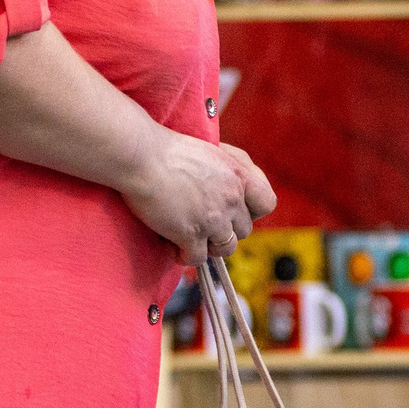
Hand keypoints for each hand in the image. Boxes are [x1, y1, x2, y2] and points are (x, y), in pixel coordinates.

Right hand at [119, 133, 277, 264]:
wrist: (141, 155)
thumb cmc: (168, 149)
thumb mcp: (210, 150)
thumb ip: (227, 170)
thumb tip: (232, 188)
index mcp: (238, 176)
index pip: (267, 203)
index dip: (253, 210)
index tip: (235, 209)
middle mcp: (231, 199)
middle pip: (243, 230)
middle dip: (225, 229)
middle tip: (202, 222)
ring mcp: (213, 219)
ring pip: (225, 248)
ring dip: (209, 246)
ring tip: (189, 236)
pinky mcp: (191, 234)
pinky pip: (197, 259)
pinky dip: (184, 256)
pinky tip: (171, 245)